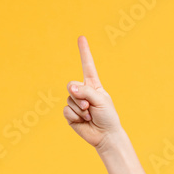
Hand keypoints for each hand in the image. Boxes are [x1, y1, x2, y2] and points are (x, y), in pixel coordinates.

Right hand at [64, 35, 122, 149]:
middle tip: (89, 107)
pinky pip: (66, 111)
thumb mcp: (100, 100)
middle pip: (71, 85)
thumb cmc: (108, 117)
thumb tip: (70, 88)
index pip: (87, 66)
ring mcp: (76, 103)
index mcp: (93, 85)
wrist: (106, 136)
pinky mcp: (71, 115)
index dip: (84, 52)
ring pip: (69, 99)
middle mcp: (83, 92)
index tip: (81, 37)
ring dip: (80, 109)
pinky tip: (83, 121)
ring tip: (89, 116)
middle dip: (79, 96)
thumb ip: (85, 91)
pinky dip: (75, 116)